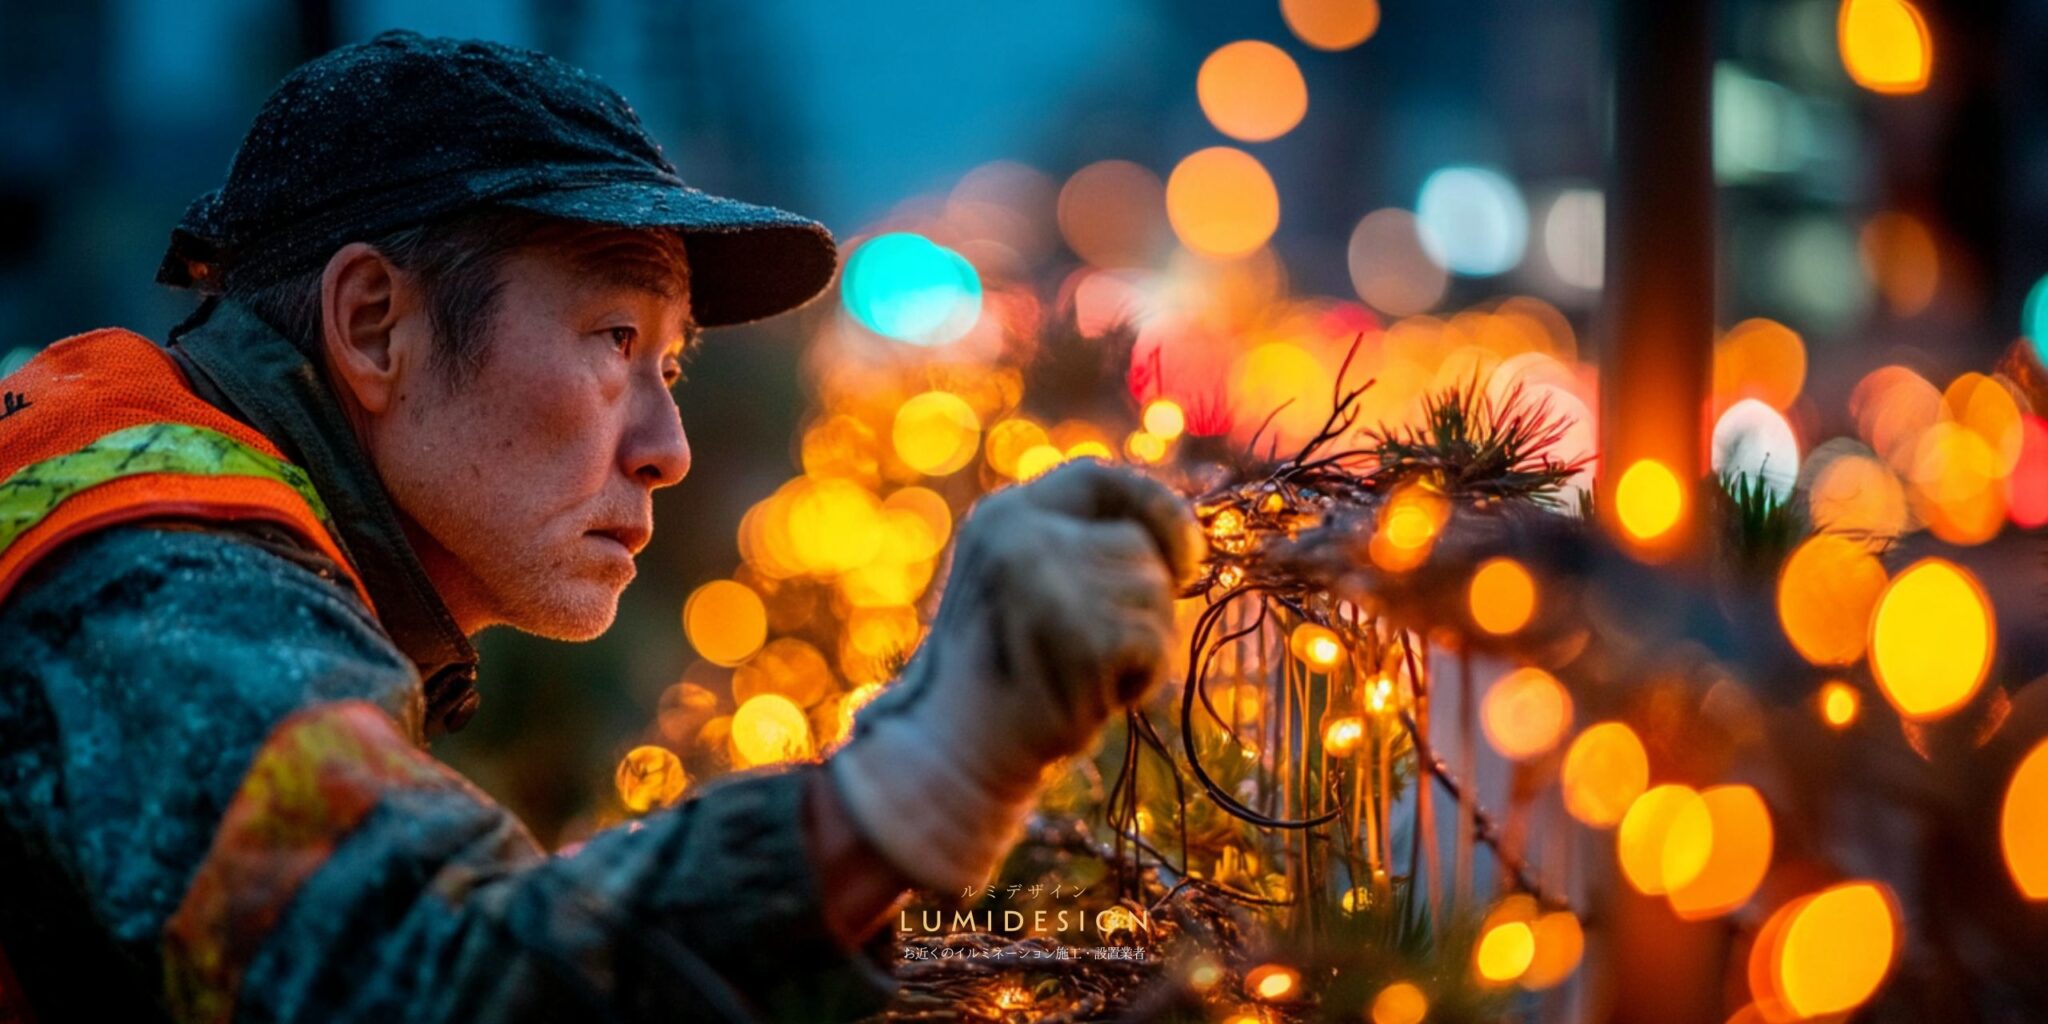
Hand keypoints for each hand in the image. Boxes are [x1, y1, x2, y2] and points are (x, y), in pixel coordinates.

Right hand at [826, 460, 1198, 891]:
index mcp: (1001, 518)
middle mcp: (1021, 534)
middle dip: (1142, 601)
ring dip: (1142, 643)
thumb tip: (1182, 536)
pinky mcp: (1081, 633)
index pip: (1095, 478)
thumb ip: (1074, 549)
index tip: (1185, 551)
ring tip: (1084, 676)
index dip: (1151, 505)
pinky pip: (1154, 643)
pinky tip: (1094, 699)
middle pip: (1136, 546)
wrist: (952, 754)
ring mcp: (1049, 580)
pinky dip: (1142, 679)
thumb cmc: (998, 678)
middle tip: (1095, 654)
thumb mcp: (1020, 586)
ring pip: (1153, 593)